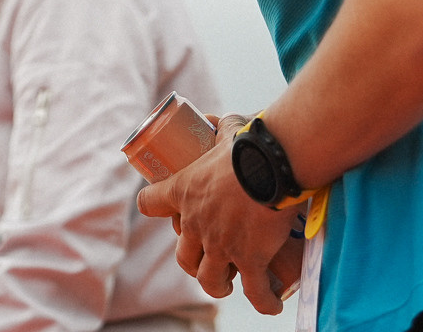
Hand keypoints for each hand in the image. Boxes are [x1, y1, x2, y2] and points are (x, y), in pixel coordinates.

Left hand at [137, 127, 299, 314]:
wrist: (273, 165)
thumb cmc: (251, 144)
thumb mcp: (230, 131)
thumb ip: (221, 127)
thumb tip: (215, 119)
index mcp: (184, 191)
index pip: (149, 202)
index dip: (155, 205)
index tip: (166, 208)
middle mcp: (196, 223)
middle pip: (183, 256)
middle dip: (194, 261)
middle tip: (210, 257)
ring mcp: (221, 245)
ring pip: (209, 279)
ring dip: (219, 284)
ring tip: (232, 283)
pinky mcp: (248, 259)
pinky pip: (253, 292)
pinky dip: (263, 301)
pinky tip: (271, 303)